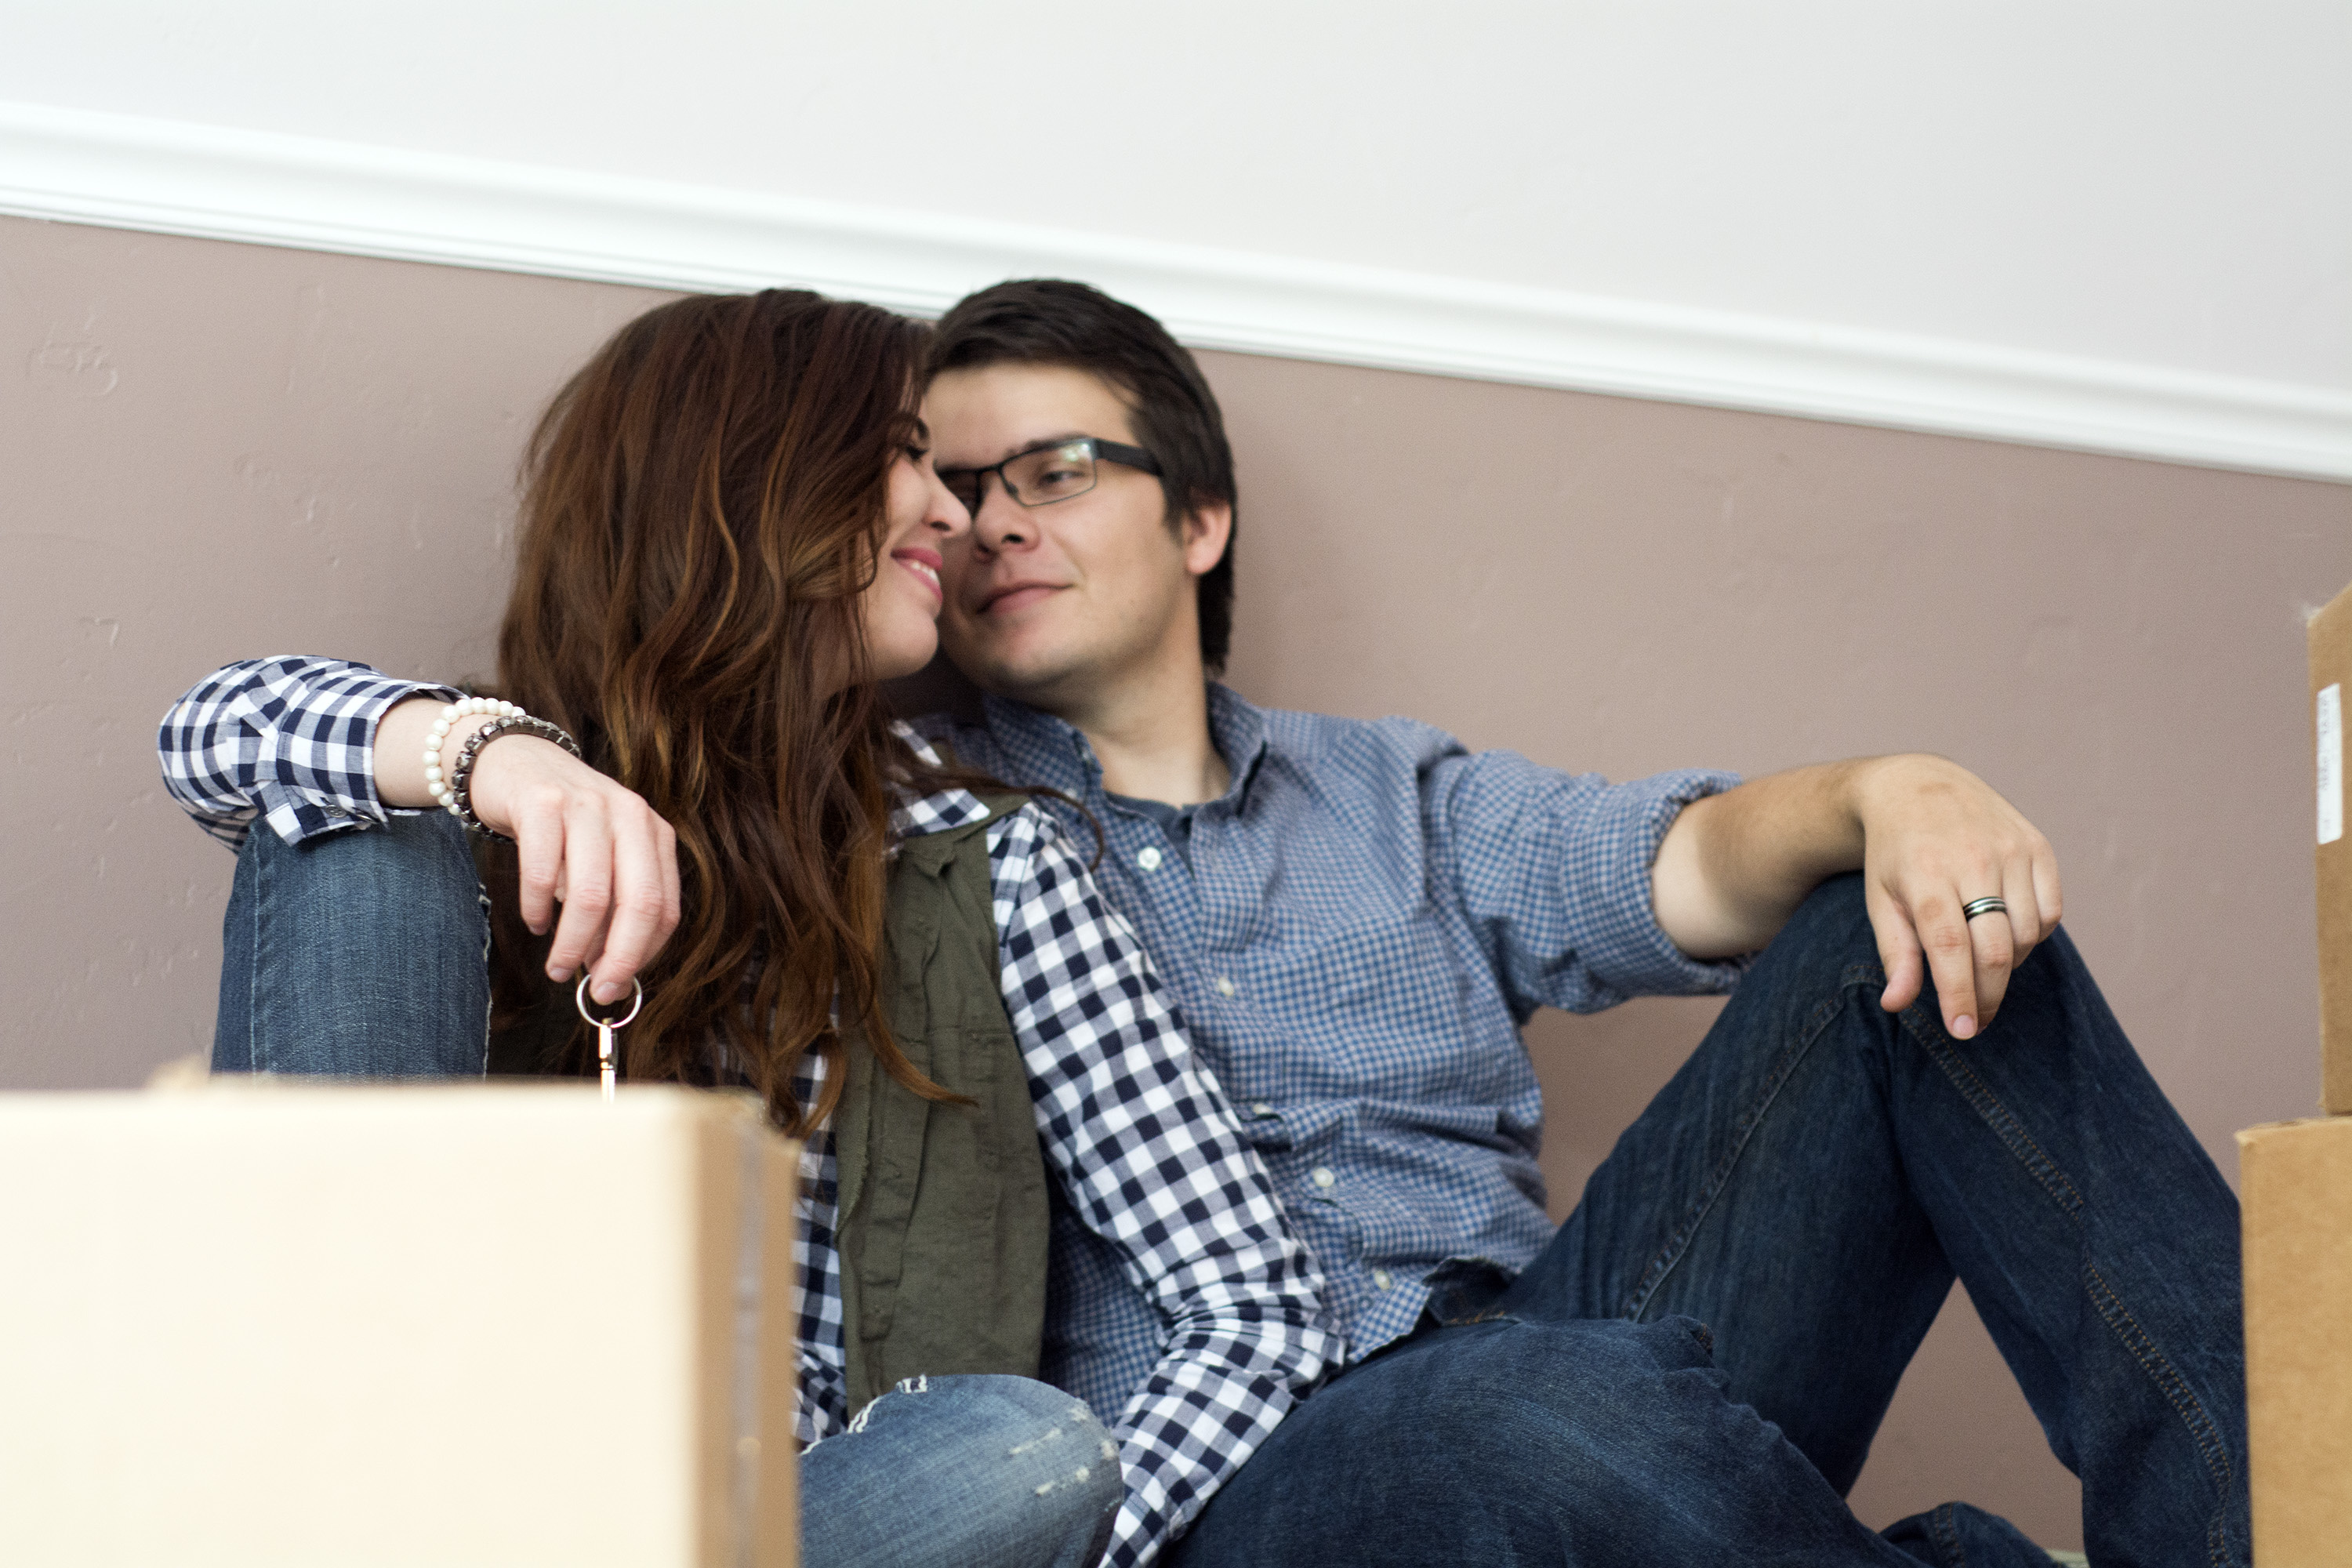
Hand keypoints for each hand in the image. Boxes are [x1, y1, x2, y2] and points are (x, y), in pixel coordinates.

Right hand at [466, 736, 682, 1004]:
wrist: (515, 761)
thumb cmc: (563, 824)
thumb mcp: (602, 858)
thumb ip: (613, 908)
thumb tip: (612, 975)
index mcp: (654, 833)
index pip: (664, 907)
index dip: (643, 955)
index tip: (617, 985)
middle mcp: (629, 815)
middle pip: (638, 903)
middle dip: (618, 957)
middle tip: (597, 990)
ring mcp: (587, 805)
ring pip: (591, 894)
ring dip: (572, 943)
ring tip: (556, 966)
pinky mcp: (541, 802)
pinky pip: (541, 872)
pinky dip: (537, 909)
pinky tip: (535, 921)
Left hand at [1851, 755, 2061, 1038]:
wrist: (1918, 786)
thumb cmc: (1895, 855)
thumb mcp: (1881, 900)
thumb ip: (1894, 954)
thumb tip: (1897, 1006)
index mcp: (1926, 873)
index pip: (1950, 947)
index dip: (1960, 993)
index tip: (1962, 1030)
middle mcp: (1974, 858)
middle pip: (1996, 947)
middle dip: (1987, 995)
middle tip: (1974, 1020)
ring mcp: (2011, 849)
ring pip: (2026, 935)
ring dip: (2008, 964)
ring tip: (1980, 963)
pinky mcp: (2038, 845)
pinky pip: (2051, 913)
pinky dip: (2033, 935)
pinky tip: (2006, 932)